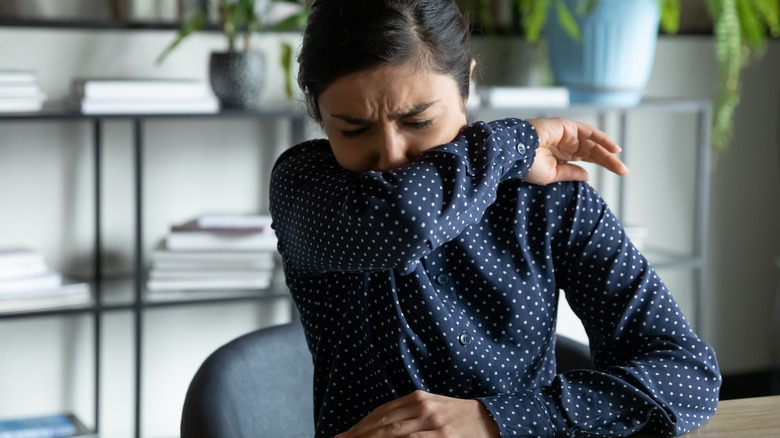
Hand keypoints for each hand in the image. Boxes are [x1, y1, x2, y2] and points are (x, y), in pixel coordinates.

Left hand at [334, 390, 499, 437]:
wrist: (492, 420)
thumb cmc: (458, 416)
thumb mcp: (432, 407)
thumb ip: (408, 413)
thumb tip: (378, 426)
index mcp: (418, 398)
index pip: (381, 413)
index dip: (360, 425)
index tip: (343, 435)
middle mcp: (423, 409)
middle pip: (383, 425)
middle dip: (359, 435)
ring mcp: (433, 426)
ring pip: (393, 436)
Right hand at [524, 117, 628, 184]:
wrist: (514, 153)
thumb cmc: (526, 165)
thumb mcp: (552, 174)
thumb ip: (570, 173)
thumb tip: (587, 175)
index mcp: (561, 155)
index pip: (586, 158)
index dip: (602, 164)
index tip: (618, 172)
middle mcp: (565, 143)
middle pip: (592, 151)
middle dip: (608, 160)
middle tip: (624, 171)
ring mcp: (566, 133)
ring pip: (592, 142)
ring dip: (607, 152)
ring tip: (620, 162)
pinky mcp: (565, 126)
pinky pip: (588, 132)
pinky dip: (601, 138)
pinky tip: (613, 148)